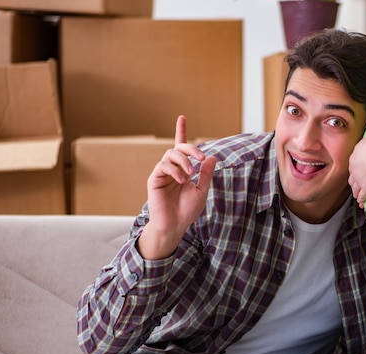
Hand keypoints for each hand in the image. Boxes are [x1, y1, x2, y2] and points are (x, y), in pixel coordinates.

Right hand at [137, 115, 216, 258]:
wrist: (175, 225)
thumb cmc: (187, 210)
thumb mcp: (202, 190)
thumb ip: (206, 174)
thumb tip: (211, 156)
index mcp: (183, 170)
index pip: (182, 148)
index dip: (181, 131)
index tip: (182, 117)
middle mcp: (172, 169)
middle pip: (178, 148)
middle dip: (190, 148)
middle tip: (201, 157)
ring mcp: (162, 173)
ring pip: (170, 154)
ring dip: (183, 160)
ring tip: (191, 173)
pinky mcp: (154, 179)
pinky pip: (163, 166)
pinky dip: (175, 171)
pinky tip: (182, 180)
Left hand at [348, 137, 365, 208]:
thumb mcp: (365, 141)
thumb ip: (362, 145)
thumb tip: (363, 147)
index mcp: (353, 160)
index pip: (352, 167)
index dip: (354, 171)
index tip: (355, 173)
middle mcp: (354, 172)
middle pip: (351, 179)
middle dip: (352, 183)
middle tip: (353, 186)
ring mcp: (359, 181)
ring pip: (355, 188)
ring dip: (355, 192)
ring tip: (355, 196)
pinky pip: (362, 196)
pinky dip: (361, 200)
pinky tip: (361, 203)